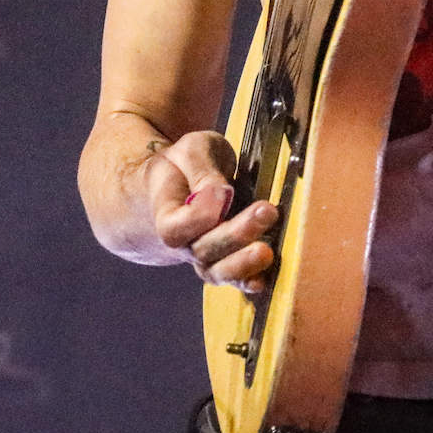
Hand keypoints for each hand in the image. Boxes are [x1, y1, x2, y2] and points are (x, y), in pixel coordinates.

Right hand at [147, 130, 279, 293]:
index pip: (176, 228)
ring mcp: (204, 257)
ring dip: (244, 264)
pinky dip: (250, 281)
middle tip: (266, 211)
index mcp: (166, 215)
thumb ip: (200, 168)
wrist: (181, 183)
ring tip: (267, 252)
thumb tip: (221, 192)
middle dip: (236, 234)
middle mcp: (183, 243)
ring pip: (219, 272)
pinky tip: (264, 279)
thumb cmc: (185, 166)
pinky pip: (235, 279)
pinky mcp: (227, 261)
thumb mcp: (190, 151)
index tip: (223, 190)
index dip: (200, 214)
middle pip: (204, 251)